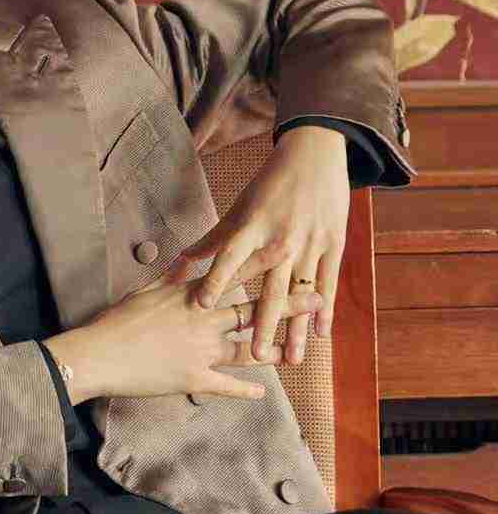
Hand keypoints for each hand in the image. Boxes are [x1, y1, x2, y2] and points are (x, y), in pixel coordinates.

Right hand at [44, 279, 323, 404]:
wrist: (99, 354)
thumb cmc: (117, 320)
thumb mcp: (145, 291)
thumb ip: (171, 276)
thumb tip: (186, 260)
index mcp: (191, 295)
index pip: (235, 275)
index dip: (264, 262)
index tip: (289, 248)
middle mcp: (202, 320)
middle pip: (253, 309)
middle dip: (288, 303)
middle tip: (317, 297)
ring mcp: (201, 350)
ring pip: (247, 348)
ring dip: (274, 348)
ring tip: (297, 350)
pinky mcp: (194, 378)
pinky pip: (226, 385)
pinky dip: (245, 390)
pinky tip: (262, 393)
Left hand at [161, 125, 350, 366]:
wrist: (314, 154)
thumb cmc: (270, 183)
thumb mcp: (241, 207)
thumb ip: (214, 239)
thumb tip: (181, 261)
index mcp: (253, 225)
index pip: (231, 256)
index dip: (216, 279)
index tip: (203, 304)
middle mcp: (282, 237)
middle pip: (270, 286)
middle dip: (265, 322)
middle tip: (258, 355)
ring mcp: (310, 241)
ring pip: (302, 292)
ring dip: (298, 328)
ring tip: (293, 359)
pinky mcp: (333, 243)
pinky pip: (327, 281)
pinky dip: (325, 308)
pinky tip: (322, 334)